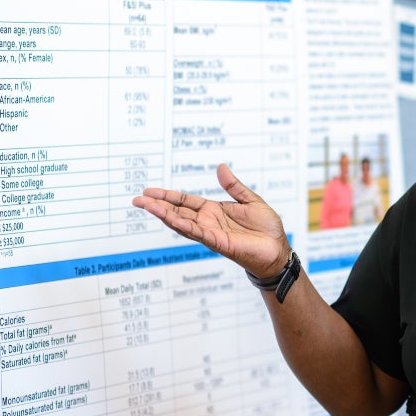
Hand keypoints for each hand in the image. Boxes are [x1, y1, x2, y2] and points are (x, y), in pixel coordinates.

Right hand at [132, 163, 288, 277]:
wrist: (278, 249)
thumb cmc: (267, 229)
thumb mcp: (250, 200)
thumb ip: (233, 186)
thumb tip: (220, 167)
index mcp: (214, 211)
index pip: (185, 201)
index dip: (167, 196)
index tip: (149, 192)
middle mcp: (209, 222)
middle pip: (177, 211)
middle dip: (157, 205)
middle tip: (136, 199)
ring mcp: (211, 233)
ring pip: (182, 222)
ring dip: (164, 214)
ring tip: (146, 206)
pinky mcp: (218, 242)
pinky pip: (198, 232)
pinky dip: (183, 225)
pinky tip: (169, 218)